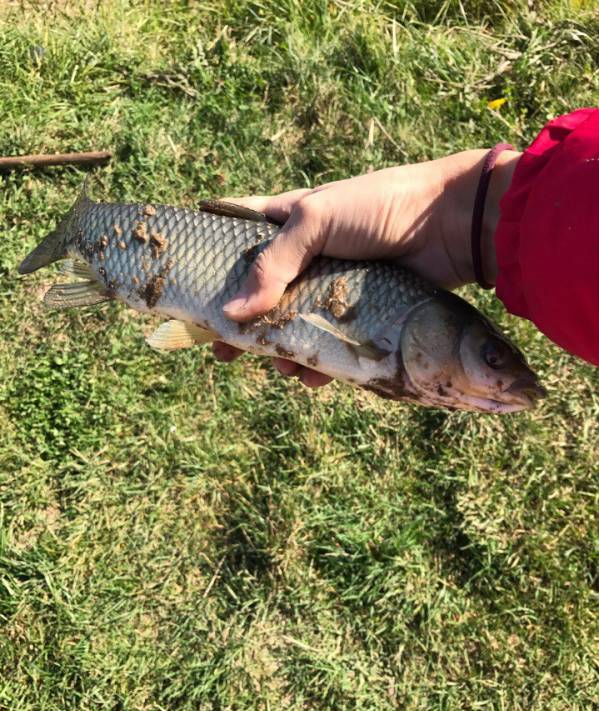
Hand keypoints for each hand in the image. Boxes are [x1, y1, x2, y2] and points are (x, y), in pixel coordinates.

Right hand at [213, 149, 520, 385]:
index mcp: (289, 222)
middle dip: (243, 325)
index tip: (191, 293)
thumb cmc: (378, 207)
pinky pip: (333, 344)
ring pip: (296, 326)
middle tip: (223, 350)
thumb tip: (232, 313)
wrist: (449, 224)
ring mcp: (334, 288)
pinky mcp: (361, 314)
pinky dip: (320, 363)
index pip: (240, 242)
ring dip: (283, 350)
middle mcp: (307, 257)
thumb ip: (273, 264)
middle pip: (263, 296)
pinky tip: (312, 376)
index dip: (215, 266)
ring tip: (279, 366)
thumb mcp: (315, 220)